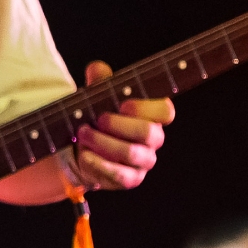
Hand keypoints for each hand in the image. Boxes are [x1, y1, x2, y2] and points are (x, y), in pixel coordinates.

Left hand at [75, 60, 175, 190]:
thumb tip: (97, 69)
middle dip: (118, 125)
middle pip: (149, 132)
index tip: (123, 104)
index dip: (146, 108)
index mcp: (150, 116)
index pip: (165, 111)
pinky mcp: (130, 179)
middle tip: (96, 119)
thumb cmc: (96, 118)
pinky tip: (86, 156)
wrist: (81, 149)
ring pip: (132, 153)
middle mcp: (153, 139)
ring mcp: (143, 161)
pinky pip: (122, 176)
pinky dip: (100, 165)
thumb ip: (100, 82)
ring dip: (103, 142)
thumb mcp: (96, 98)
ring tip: (83, 134)